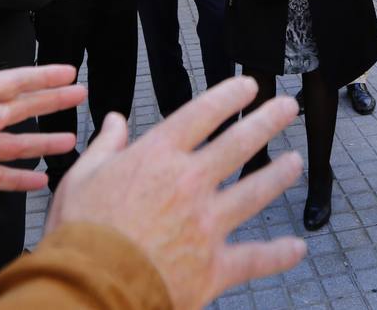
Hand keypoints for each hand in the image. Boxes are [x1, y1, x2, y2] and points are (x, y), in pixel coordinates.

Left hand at [0, 65, 84, 216]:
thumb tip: (5, 114)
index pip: (10, 84)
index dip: (39, 77)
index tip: (67, 72)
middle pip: (20, 109)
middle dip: (50, 101)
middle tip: (80, 94)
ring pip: (16, 144)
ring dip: (42, 142)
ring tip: (70, 142)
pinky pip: (0, 178)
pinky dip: (20, 180)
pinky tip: (40, 182)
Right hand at [47, 78, 305, 307]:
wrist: (89, 289)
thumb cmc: (79, 234)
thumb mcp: (81, 178)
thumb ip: (105, 146)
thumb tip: (115, 119)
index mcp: (157, 157)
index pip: (202, 114)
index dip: (229, 96)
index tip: (249, 86)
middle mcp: (189, 183)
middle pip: (239, 143)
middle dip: (267, 121)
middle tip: (288, 108)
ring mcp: (207, 224)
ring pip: (255, 192)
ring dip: (279, 174)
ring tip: (295, 162)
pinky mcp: (215, 266)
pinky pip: (255, 258)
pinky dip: (279, 254)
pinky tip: (297, 247)